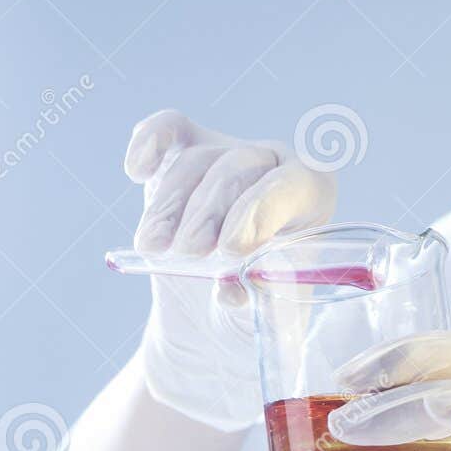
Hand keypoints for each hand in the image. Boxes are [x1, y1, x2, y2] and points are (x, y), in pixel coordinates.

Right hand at [123, 109, 336, 430]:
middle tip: (188, 254)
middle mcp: (275, 165)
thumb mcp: (269, 315)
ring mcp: (228, 153)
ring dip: (169, 207)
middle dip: (207, 213)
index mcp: (313, 198)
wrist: (216, 320)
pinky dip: (150, 142)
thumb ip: (258, 297)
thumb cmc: (257, 311)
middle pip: (238, 169)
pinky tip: (137, 171)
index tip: (233, 251)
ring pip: (196, 162)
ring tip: (155, 249)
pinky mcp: (184, 154)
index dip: (261, 211)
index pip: (294, 185)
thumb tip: (232, 288)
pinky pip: (169, 130)